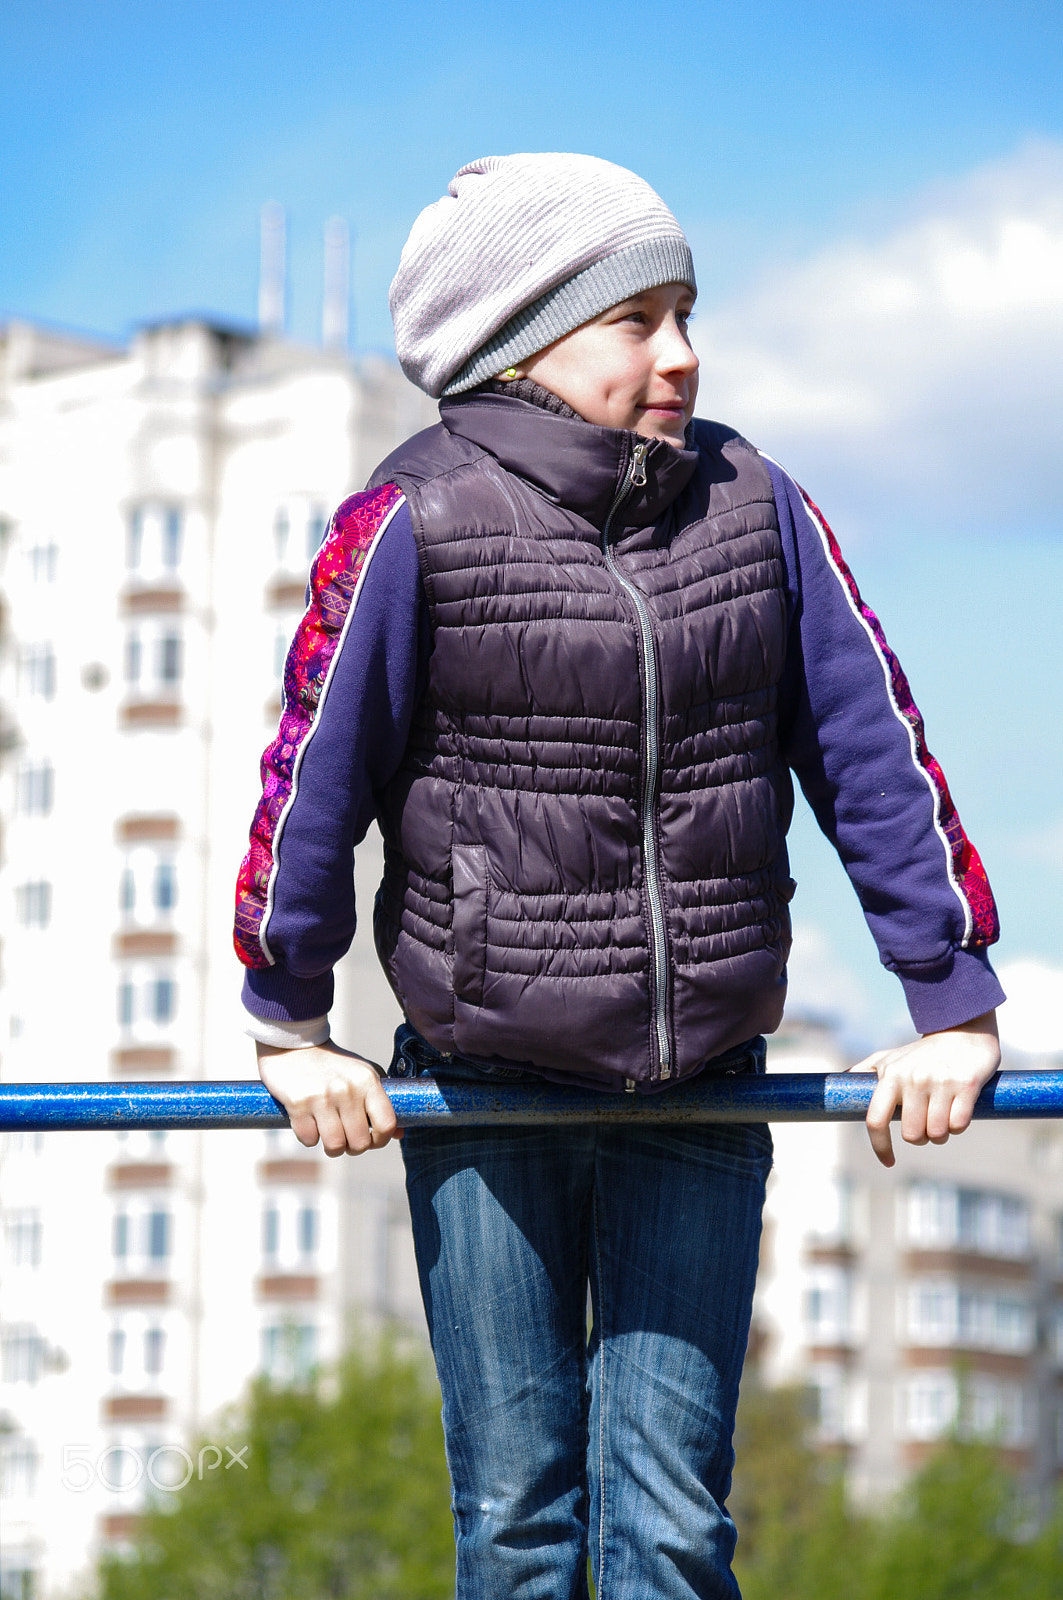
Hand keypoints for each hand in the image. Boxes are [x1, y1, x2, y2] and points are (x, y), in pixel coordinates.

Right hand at [256, 1039, 400, 1156]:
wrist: (294, 1046)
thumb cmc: (334, 1066)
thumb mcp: (363, 1075)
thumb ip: (382, 1102)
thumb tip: (398, 1134)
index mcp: (368, 1080)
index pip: (386, 1123)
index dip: (381, 1140)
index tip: (372, 1140)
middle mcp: (347, 1089)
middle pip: (360, 1142)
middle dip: (353, 1147)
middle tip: (347, 1138)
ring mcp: (322, 1096)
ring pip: (335, 1145)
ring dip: (332, 1147)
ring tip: (329, 1135)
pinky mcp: (298, 1103)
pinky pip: (309, 1139)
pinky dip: (309, 1138)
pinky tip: (309, 1123)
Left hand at [857, 1010, 999, 1168]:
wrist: (962, 1031)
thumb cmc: (921, 1052)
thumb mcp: (889, 1057)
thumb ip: (864, 1071)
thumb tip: (838, 1082)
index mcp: (890, 1075)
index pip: (876, 1120)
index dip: (880, 1146)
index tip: (888, 1162)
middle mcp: (913, 1079)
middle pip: (912, 1135)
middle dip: (920, 1137)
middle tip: (926, 1123)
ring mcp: (940, 1082)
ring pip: (937, 1134)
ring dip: (941, 1134)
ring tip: (943, 1116)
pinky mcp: (966, 1085)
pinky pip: (959, 1125)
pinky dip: (959, 1125)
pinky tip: (959, 1111)